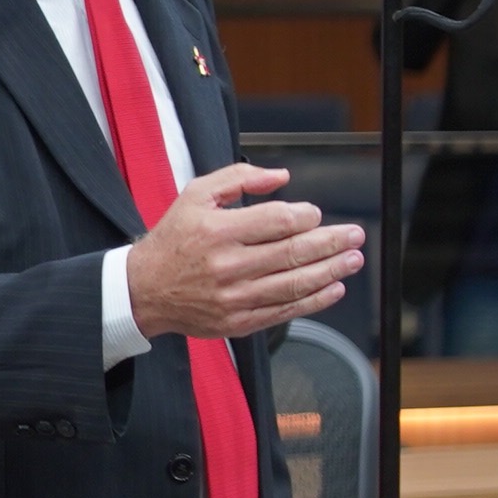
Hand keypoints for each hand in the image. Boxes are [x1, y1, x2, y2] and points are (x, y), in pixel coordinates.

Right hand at [124, 163, 365, 341]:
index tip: (314, 214)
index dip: (307, 216)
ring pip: (296, 283)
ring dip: (331, 271)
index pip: (279, 221)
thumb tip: (282, 177)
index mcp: (217, 230)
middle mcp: (227, 265)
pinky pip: (285, 310)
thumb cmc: (173, 239)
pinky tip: (333, 288)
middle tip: (355, 235)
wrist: (142, 289)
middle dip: (332, 242)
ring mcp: (234, 297)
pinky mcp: (237, 321)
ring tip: (352, 260)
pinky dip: (314, 300)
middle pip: (294, 252)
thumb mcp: (195, 195)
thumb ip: (238, 177)